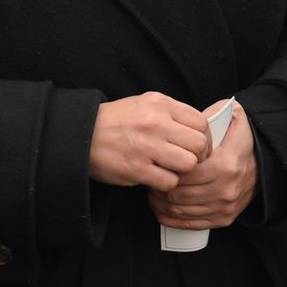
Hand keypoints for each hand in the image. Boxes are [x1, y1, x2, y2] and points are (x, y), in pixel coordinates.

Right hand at [88, 92, 211, 191]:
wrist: (81, 134)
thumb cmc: (116, 121)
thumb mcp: (144, 104)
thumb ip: (171, 114)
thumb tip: (199, 131)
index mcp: (160, 103)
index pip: (201, 122)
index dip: (205, 138)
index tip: (198, 147)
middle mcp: (156, 122)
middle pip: (199, 144)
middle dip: (198, 157)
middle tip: (187, 161)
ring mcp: (146, 146)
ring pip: (188, 164)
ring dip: (182, 171)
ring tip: (170, 169)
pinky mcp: (137, 169)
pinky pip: (169, 181)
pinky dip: (166, 183)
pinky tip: (156, 176)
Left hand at [149, 103, 256, 230]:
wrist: (266, 163)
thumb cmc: (243, 139)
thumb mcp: (234, 116)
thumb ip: (211, 113)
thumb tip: (186, 120)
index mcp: (225, 164)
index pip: (184, 172)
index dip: (167, 169)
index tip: (157, 163)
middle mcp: (226, 189)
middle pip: (180, 193)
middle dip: (160, 188)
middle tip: (151, 180)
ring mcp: (226, 206)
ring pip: (182, 210)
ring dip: (162, 204)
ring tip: (154, 193)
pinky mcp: (225, 218)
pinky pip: (193, 224)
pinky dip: (173, 220)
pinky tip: (162, 210)